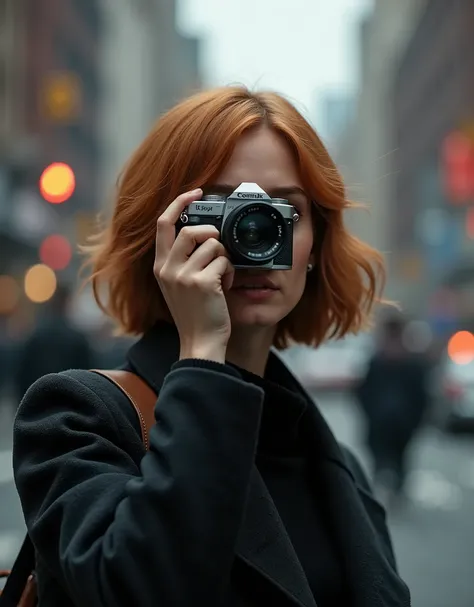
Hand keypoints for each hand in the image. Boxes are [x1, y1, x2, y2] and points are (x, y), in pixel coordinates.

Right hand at [154, 189, 234, 362]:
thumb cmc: (194, 314)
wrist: (200, 342)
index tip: (195, 192)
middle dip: (212, 234)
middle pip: (191, 229)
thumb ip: (181, 260)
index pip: (164, 223)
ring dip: (224, 257)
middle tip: (219, 248)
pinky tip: (225, 286)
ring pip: (213, 244)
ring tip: (222, 274)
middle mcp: (167, 268)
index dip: (180, 203)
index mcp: (160, 266)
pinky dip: (230, 271)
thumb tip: (201, 232)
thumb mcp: (177, 285)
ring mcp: (183, 275)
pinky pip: (224, 261)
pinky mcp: (202, 283)